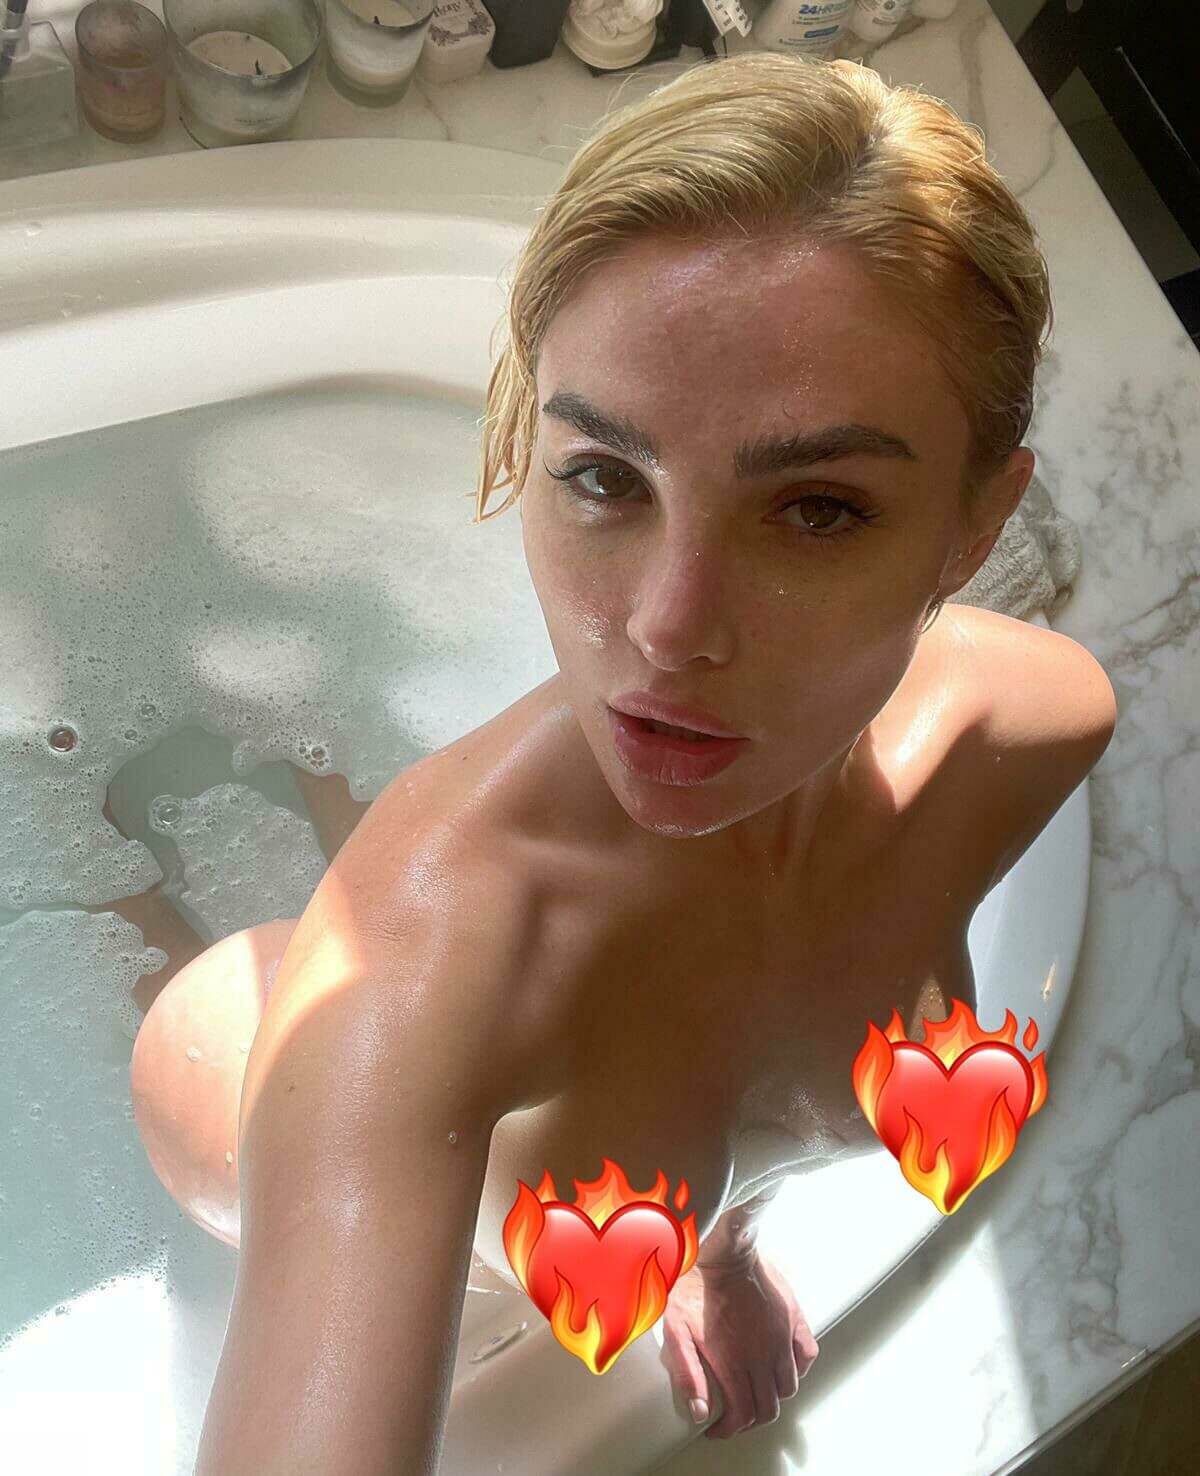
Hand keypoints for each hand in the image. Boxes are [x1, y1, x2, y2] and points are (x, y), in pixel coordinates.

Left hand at [661, 1252, 818, 1439]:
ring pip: (788, 1387)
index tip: (717, 1427)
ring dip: (772, 1395)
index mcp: (735, 1363)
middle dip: (750, 1419)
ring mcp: (782, 1338)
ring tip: (755, 1391)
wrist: (722, 1251)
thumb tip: (698, 1411)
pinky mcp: (793, 1318)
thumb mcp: (676, 1330)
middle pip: (768, 1408)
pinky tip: (781, 1364)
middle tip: (735, 1415)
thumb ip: (687, 1373)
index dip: (730, 1429)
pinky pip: (807, 1355)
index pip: (743, 1414)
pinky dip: (798, 1367)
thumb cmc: (694, 1286)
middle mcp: (763, 1356)